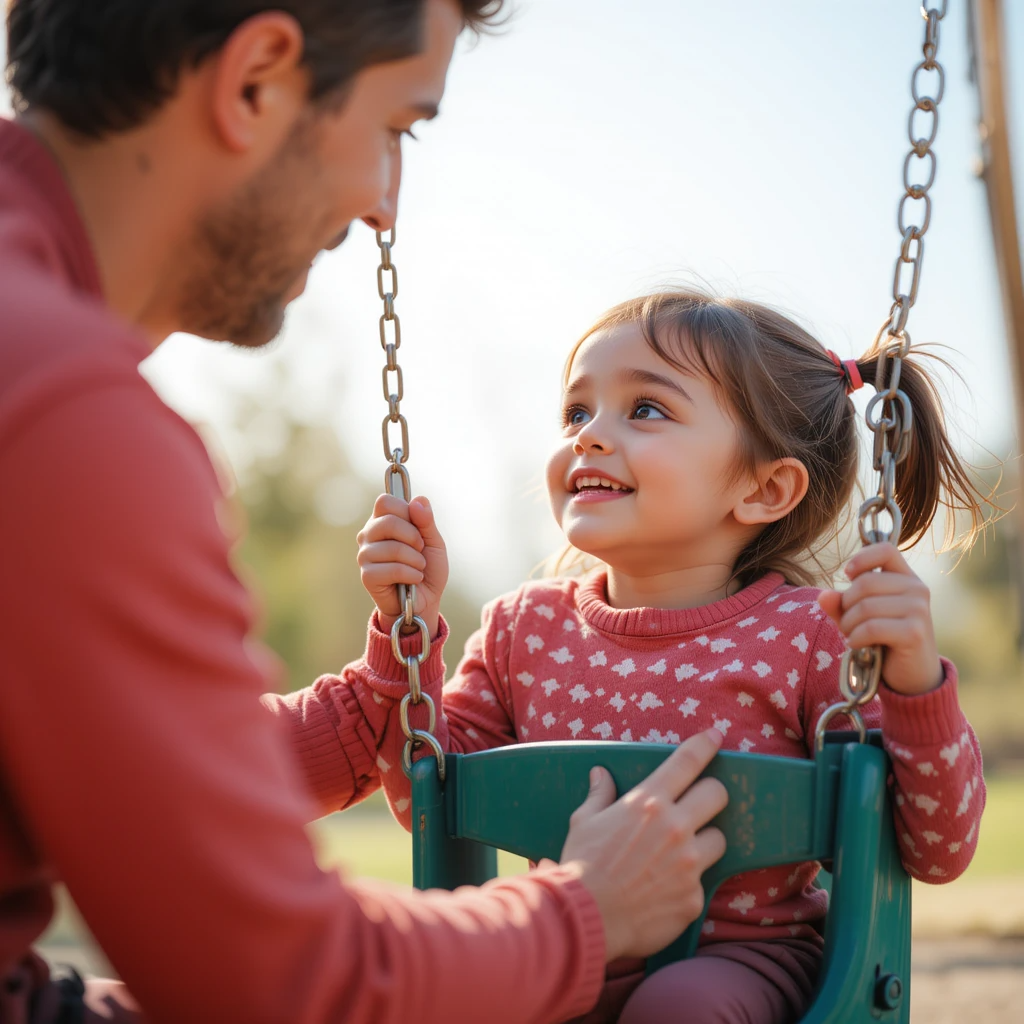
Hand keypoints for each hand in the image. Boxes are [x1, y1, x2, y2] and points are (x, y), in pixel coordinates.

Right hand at [356, 494, 448, 636]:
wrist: (426, 601)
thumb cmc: (427, 568)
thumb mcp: (434, 541)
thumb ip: (426, 521)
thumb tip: (418, 500)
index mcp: (382, 521)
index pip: (385, 501)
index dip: (405, 511)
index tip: (417, 528)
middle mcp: (368, 535)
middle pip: (388, 521)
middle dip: (414, 537)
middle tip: (420, 550)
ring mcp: (365, 555)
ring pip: (393, 548)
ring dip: (416, 560)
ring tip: (418, 568)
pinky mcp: (367, 576)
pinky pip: (393, 569)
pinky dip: (411, 574)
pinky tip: (413, 580)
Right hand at [560, 729, 727, 961]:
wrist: (586, 919)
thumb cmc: (581, 865)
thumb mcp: (583, 822)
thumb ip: (600, 795)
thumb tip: (600, 774)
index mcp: (649, 803)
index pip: (687, 762)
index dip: (705, 745)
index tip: (715, 736)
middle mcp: (676, 828)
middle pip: (717, 794)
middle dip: (711, 795)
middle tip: (698, 805)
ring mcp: (689, 864)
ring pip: (719, 840)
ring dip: (704, 842)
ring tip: (682, 854)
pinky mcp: (694, 897)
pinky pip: (701, 882)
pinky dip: (687, 884)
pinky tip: (664, 891)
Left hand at [818, 542, 941, 694]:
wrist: (912, 674)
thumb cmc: (883, 638)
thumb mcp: (858, 616)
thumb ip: (840, 603)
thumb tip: (823, 596)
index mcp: (906, 577)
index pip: (886, 549)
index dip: (862, 558)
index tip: (848, 574)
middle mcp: (917, 589)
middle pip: (865, 583)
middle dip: (846, 605)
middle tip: (847, 623)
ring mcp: (919, 609)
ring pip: (865, 606)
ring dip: (848, 625)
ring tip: (852, 635)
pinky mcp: (914, 632)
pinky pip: (871, 628)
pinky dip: (856, 638)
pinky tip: (857, 645)